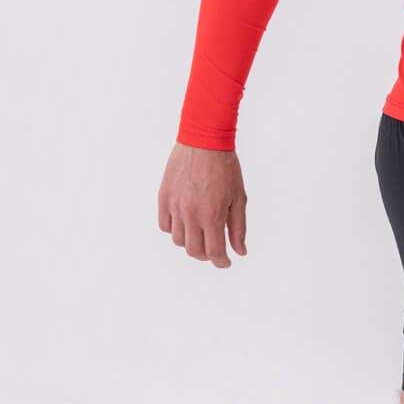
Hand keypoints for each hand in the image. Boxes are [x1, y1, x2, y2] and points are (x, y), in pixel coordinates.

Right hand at [157, 142, 247, 267]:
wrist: (204, 141)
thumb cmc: (225, 168)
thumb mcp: (238, 198)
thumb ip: (238, 228)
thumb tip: (240, 252)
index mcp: (212, 216)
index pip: (214, 252)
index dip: (221, 262)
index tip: (226, 262)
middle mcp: (191, 214)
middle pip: (194, 251)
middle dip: (206, 255)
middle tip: (214, 248)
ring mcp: (175, 206)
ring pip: (178, 240)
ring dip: (190, 242)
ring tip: (200, 233)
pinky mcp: (164, 197)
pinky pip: (165, 225)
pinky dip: (174, 229)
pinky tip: (185, 222)